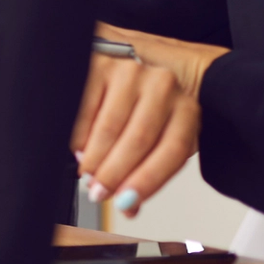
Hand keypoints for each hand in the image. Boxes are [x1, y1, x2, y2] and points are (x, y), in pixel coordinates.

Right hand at [72, 23, 226, 217]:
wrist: (133, 57)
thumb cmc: (147, 103)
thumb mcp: (158, 136)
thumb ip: (146, 170)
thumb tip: (128, 206)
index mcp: (186, 107)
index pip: (171, 150)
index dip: (147, 181)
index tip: (125, 202)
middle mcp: (163, 85)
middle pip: (138, 140)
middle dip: (115, 173)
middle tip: (98, 191)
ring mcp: (131, 71)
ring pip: (110, 126)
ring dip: (94, 157)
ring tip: (87, 170)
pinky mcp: (100, 63)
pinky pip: (84, 108)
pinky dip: (77, 134)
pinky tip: (77, 146)